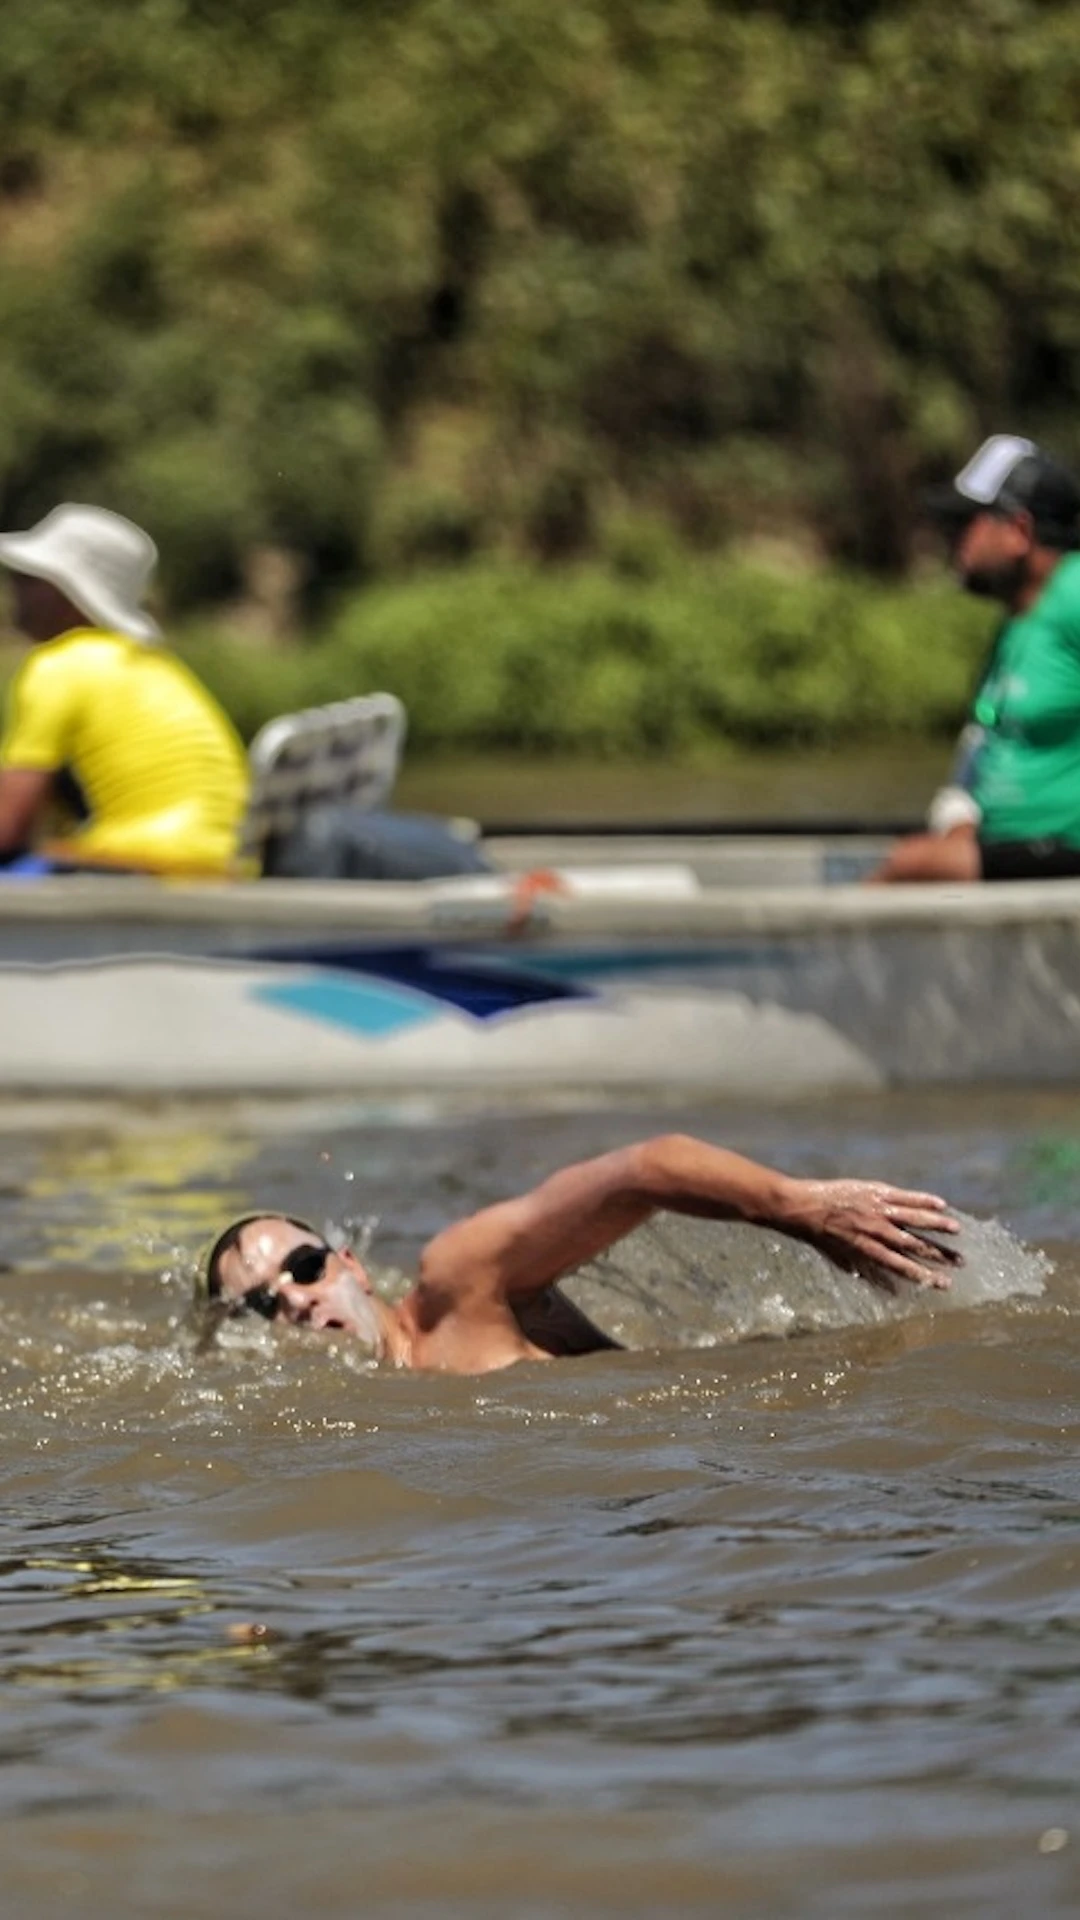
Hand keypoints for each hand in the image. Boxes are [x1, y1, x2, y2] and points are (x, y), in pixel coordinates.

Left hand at [777, 1179, 961, 1287]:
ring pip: (915, 1218)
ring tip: (957, 1230)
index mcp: (870, 1250)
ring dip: (937, 1225)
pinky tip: (940, 1204)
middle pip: (915, 1244)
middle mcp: (877, 1231)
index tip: (945, 1283)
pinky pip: (905, 1196)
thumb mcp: (842, 1260)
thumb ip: (867, 1273)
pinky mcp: (876, 1191)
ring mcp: (878, 1210)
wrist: (802, 1207)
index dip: (926, 1275)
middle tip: (961, 1262)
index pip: (904, 1266)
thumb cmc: (820, 1236)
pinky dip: (923, 1200)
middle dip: (939, 1254)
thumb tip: (889, 1291)